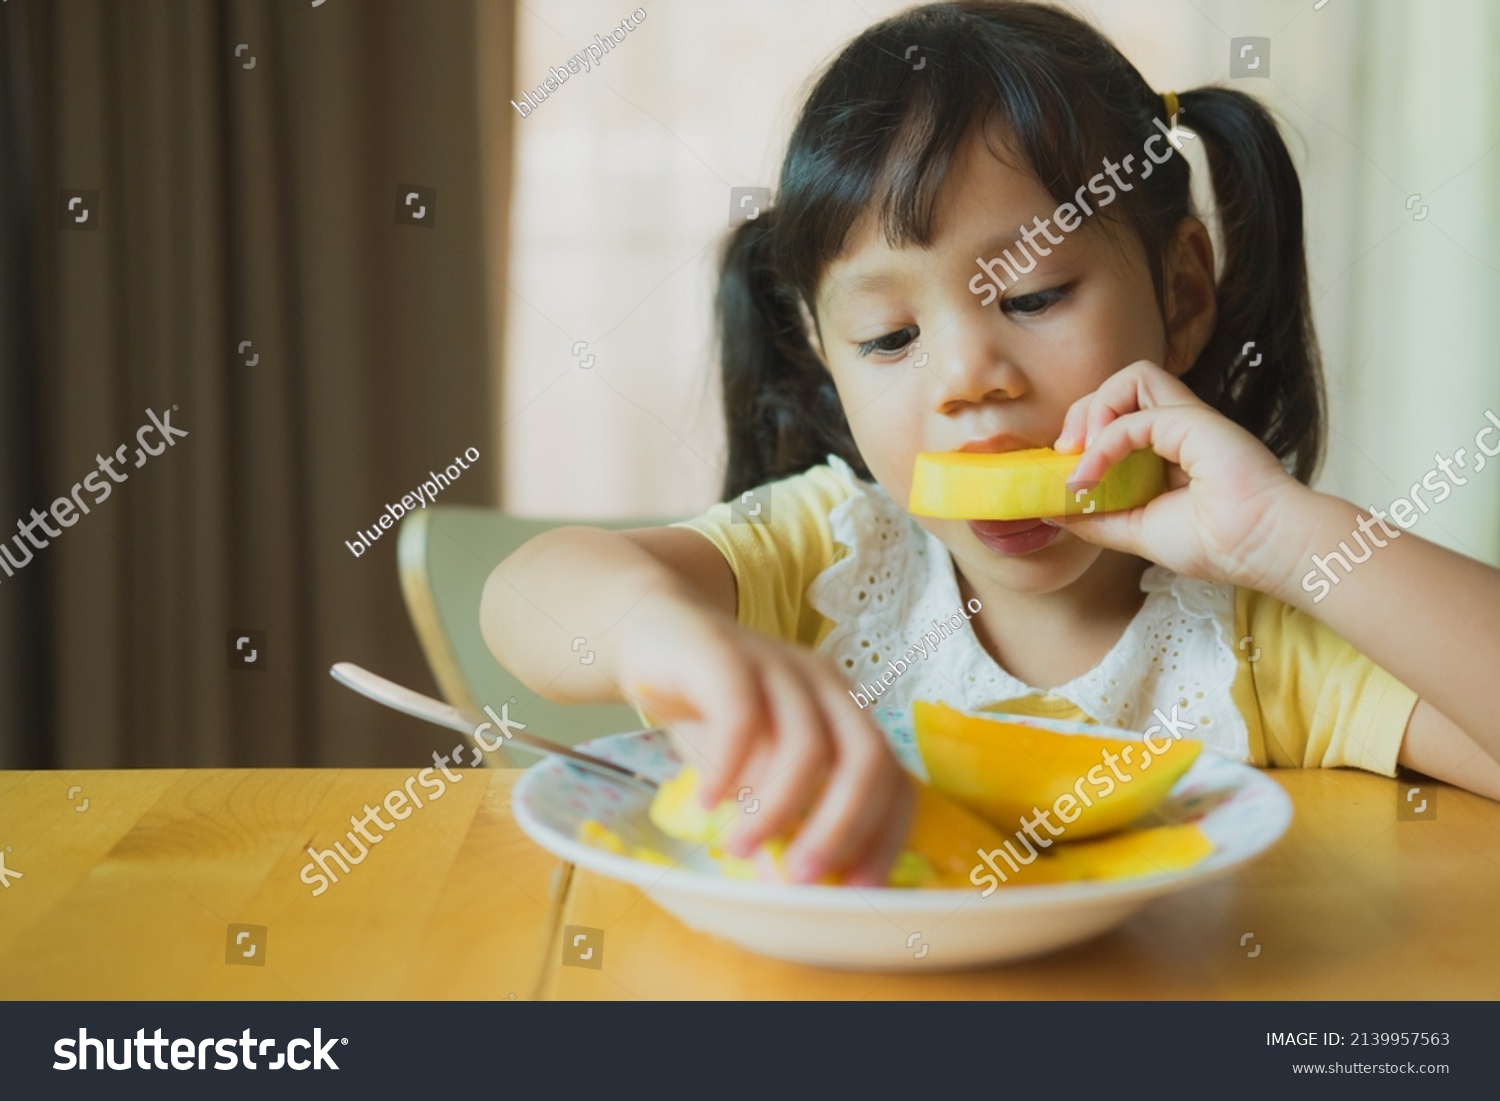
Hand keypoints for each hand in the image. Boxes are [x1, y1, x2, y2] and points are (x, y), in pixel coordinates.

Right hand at [617, 596, 912, 884]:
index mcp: (844, 713)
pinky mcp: (725, 654)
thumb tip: (782, 884)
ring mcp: (778, 664)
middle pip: (866, 757)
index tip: (858, 888)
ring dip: (775, 807)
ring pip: (804, 742)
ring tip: (737, 846)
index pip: (893, 775)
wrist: (651, 631)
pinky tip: (707, 801)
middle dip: (841, 826)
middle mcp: (824, 685)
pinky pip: (740, 714)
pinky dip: (728, 767)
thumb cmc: (708, 709)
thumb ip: (772, 817)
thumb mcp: (746, 769)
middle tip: (802, 877)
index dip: (885, 835)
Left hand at [1051, 360, 1309, 591]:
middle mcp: (1177, 426)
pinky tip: (1091, 473)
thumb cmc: (1214, 544)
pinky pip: (1133, 414)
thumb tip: (1053, 508)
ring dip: (1094, 410)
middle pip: (1119, 387)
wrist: (1259, 550)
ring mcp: (1188, 419)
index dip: (1084, 431)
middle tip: (1064, 454)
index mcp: (1168, 448)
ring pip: (1131, 377)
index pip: (1119, 412)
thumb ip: (1096, 519)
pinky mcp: (1192, 420)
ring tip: (1079, 453)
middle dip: (1081, 413)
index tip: (1066, 473)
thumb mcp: (1135, 532)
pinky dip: (1102, 442)